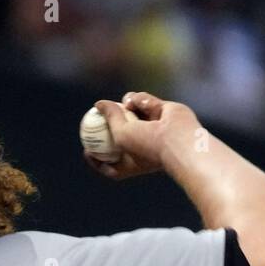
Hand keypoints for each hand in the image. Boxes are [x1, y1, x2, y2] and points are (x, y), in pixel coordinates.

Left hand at [83, 92, 202, 182]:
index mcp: (133, 163)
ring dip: (127, 106)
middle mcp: (144, 148)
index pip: (111, 165)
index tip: (86, 150)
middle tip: (98, 114)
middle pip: (121, 136)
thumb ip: (110, 117)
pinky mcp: (164, 113)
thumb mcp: (121, 134)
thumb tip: (98, 104)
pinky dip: (142, 100)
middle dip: (110, 126)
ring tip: (127, 104)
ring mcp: (154, 130)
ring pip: (134, 113)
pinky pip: (147, 102)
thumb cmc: (147, 145)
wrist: (178, 139)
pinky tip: (140, 102)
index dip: (97, 159)